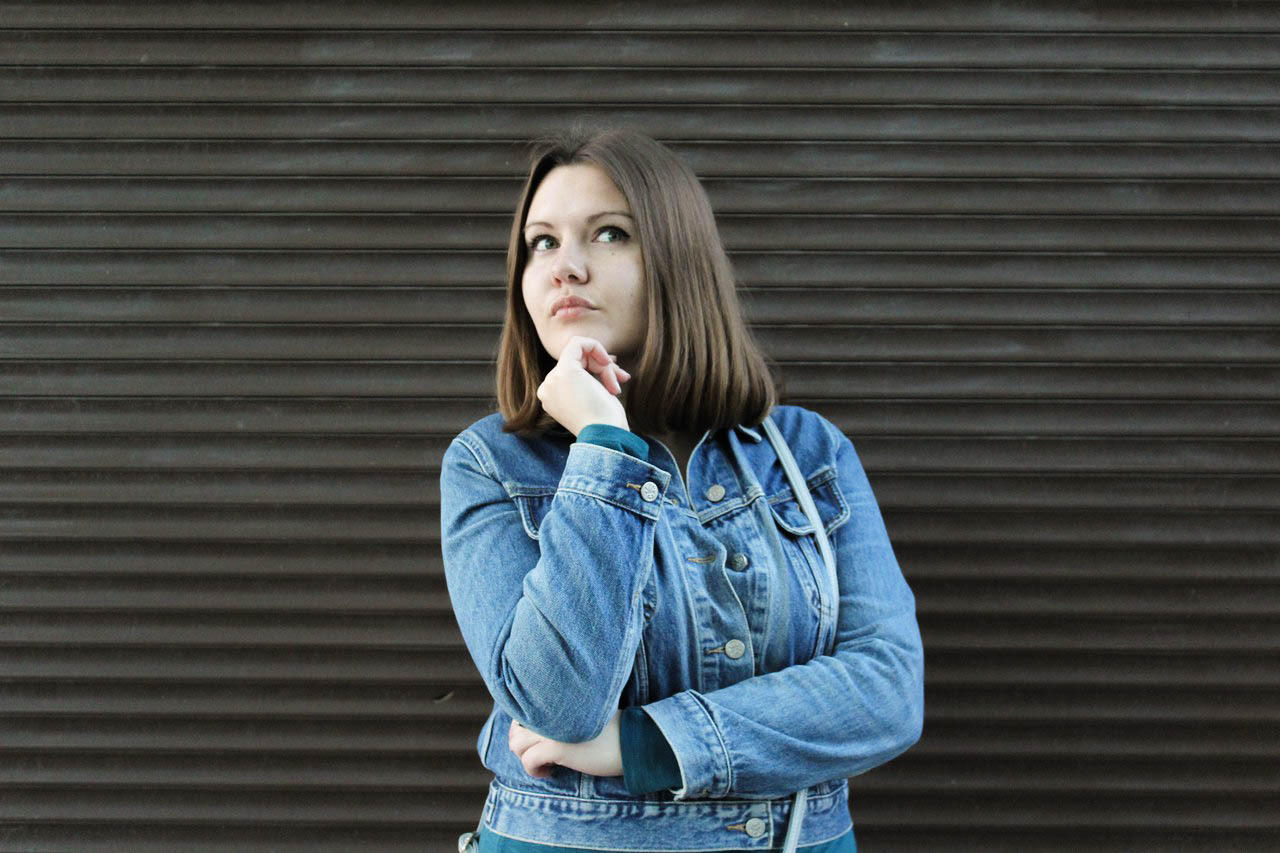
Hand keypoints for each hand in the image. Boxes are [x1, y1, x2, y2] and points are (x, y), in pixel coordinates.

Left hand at [508, 710, 623, 778]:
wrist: (633, 742)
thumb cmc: (613, 731)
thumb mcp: (586, 714)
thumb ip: (565, 714)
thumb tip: (544, 724)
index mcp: (558, 700)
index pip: (525, 709)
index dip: (526, 727)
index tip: (539, 740)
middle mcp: (551, 711)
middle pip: (515, 726)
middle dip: (522, 744)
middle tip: (538, 754)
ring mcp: (552, 728)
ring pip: (516, 743)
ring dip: (525, 757)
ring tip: (544, 763)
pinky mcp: (556, 747)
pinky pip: (528, 761)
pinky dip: (534, 771)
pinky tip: (550, 773)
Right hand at [536, 335, 632, 436]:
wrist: (605, 434)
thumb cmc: (605, 422)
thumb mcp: (596, 398)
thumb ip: (592, 380)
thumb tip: (607, 359)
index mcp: (552, 398)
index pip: (574, 371)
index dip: (596, 368)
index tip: (615, 377)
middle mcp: (548, 388)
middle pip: (577, 362)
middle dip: (603, 368)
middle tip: (622, 379)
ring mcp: (554, 379)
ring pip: (580, 354)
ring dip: (604, 367)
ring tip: (616, 385)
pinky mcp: (565, 371)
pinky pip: (578, 343)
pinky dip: (595, 346)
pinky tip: (608, 362)